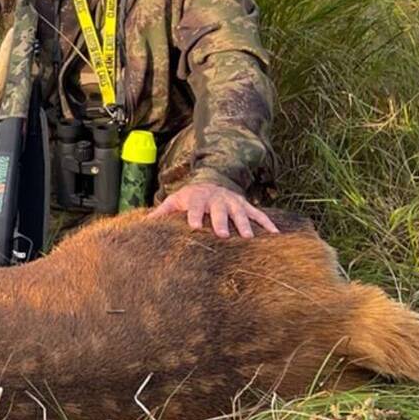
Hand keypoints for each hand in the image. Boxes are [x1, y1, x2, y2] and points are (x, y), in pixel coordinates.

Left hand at [150, 182, 278, 237]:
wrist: (212, 181)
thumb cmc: (189, 198)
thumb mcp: (174, 201)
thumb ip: (161, 212)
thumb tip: (142, 223)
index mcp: (197, 198)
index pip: (195, 208)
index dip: (194, 216)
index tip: (194, 227)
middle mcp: (217, 199)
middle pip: (219, 211)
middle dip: (221, 222)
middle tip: (223, 235)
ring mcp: (233, 202)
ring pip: (240, 213)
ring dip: (245, 225)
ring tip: (248, 238)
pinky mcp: (246, 205)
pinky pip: (259, 214)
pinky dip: (268, 223)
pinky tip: (276, 235)